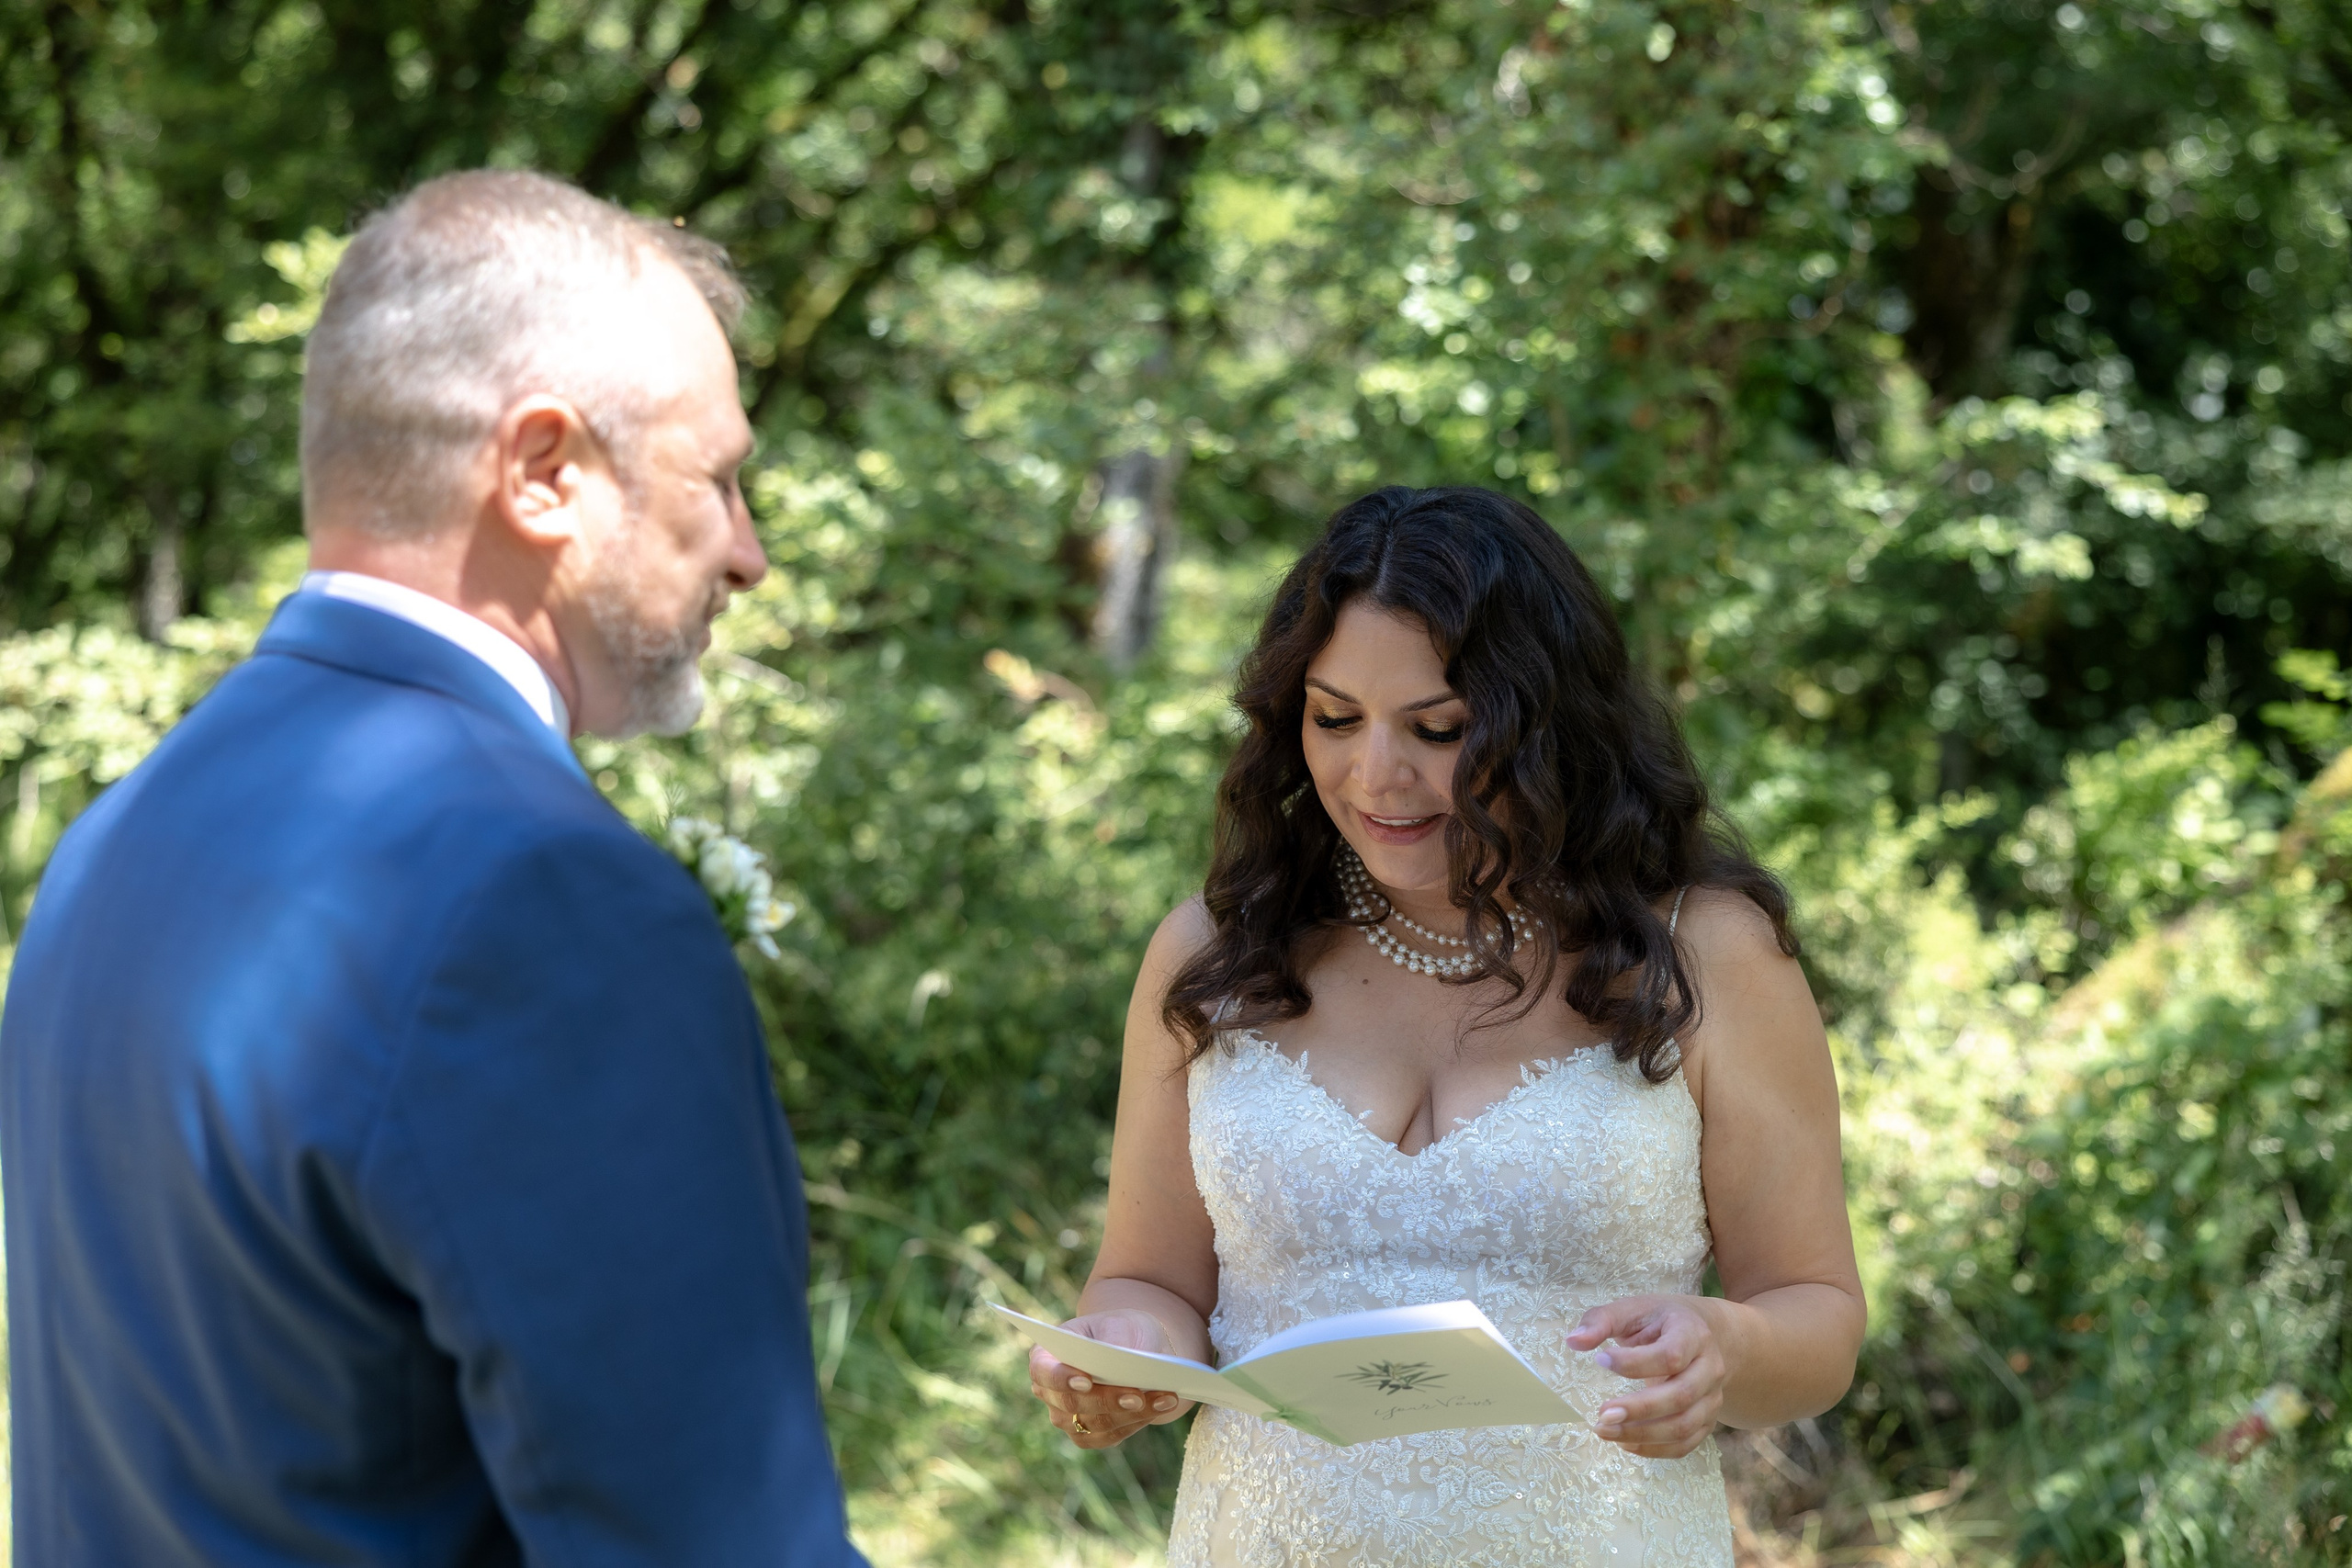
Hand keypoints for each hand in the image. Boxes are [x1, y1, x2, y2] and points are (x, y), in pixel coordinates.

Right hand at [1028, 1309, 1193, 1448]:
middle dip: (1107, 1400)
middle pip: (1071, 1404)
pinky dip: (1139, 1421)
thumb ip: (1114, 1342)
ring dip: (1132, 1413)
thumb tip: (1121, 1366)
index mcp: (1046, 1356)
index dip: (1061, 1379)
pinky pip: (1111, 1435)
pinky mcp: (1090, 1435)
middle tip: (1137, 1395)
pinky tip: (1162, 1404)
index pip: (1043, 1371)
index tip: (1086, 1381)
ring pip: (1095, 1424)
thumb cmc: (1121, 1330)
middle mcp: (1050, 1392)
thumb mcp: (1120, 1323)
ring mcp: (1067, 1418)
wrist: (1137, 1349)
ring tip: (1165, 1396)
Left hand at [1567, 1295, 1726, 1458]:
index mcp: (1693, 1334)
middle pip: (1680, 1395)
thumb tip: (1573, 1341)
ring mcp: (1712, 1397)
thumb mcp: (1634, 1309)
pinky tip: (1625, 1443)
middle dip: (1638, 1409)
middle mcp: (1710, 1368)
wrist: (1706, 1335)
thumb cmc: (1661, 1321)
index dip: (1634, 1363)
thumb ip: (1602, 1320)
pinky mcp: (1707, 1420)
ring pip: (1684, 1425)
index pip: (1671, 1355)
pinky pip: (1686, 1443)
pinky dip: (1655, 1450)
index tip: (1599, 1360)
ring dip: (1643, 1435)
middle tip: (1601, 1414)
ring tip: (1605, 1431)